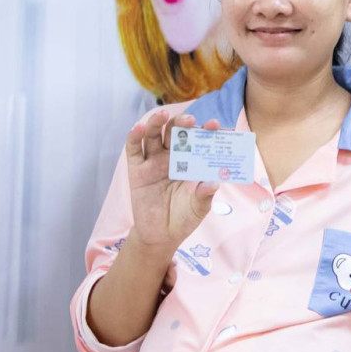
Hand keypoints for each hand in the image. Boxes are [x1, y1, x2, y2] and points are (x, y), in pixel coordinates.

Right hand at [125, 110, 219, 252]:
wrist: (161, 235)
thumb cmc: (184, 217)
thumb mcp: (198, 208)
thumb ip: (204, 195)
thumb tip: (214, 184)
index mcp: (193, 162)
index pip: (200, 141)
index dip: (207, 131)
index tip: (216, 125)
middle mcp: (173, 157)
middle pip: (176, 133)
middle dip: (183, 124)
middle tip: (190, 120)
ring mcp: (154, 161)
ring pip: (154, 135)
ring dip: (157, 123)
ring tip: (162, 115)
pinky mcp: (137, 170)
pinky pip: (134, 150)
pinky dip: (134, 137)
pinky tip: (138, 128)